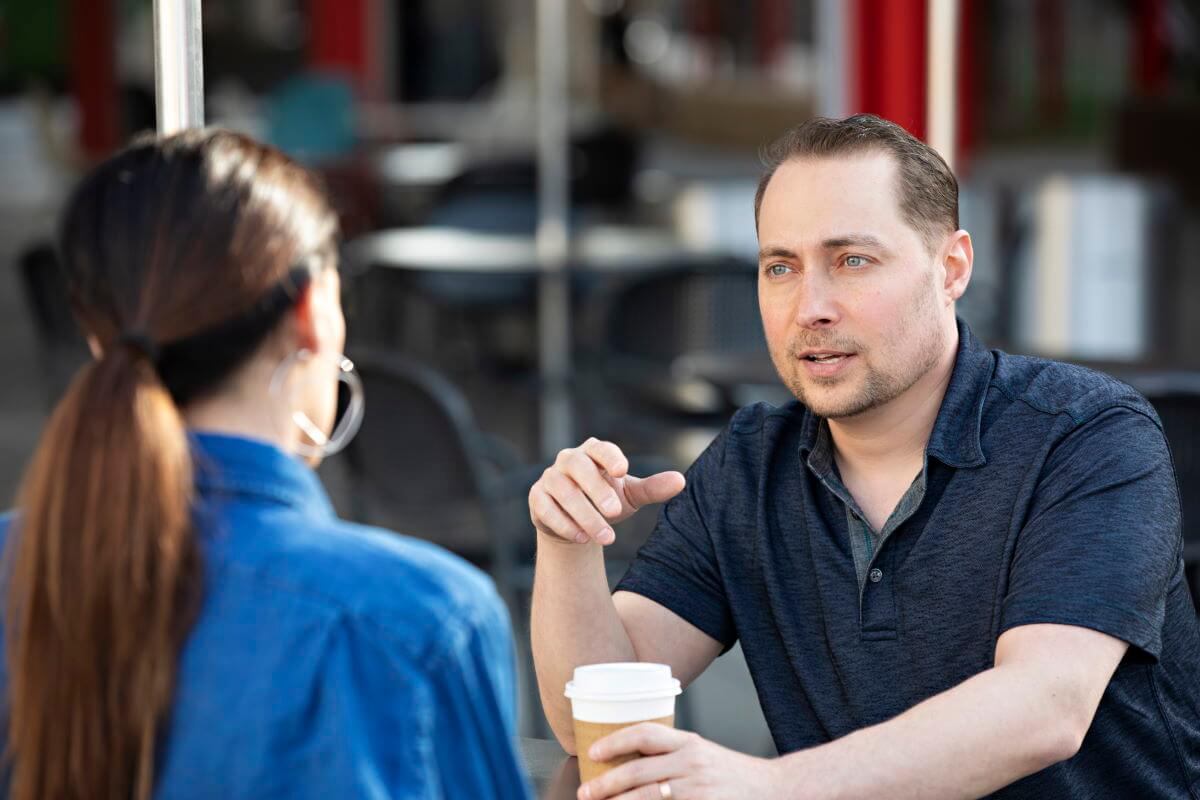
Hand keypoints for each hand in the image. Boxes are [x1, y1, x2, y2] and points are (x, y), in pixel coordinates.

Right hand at [529, 438, 684, 545]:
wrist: (575, 521)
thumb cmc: (606, 500)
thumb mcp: (630, 495)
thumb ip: (652, 488)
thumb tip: (681, 481)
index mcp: (593, 452)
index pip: (600, 448)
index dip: (610, 457)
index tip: (623, 471)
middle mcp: (569, 460)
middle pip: (579, 467)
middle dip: (596, 490)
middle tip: (615, 512)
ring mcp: (550, 478)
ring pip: (564, 492)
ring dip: (585, 515)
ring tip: (606, 537)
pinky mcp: (537, 498)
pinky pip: (547, 508)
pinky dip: (564, 524)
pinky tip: (582, 538)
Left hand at [577, 724, 782, 799]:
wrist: (774, 790)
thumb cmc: (733, 775)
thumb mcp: (702, 755)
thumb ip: (672, 756)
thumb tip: (629, 764)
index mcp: (688, 743)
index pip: (644, 733)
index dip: (615, 741)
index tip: (593, 752)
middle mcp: (691, 762)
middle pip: (638, 770)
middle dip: (606, 784)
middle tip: (586, 793)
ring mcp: (697, 789)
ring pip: (647, 796)